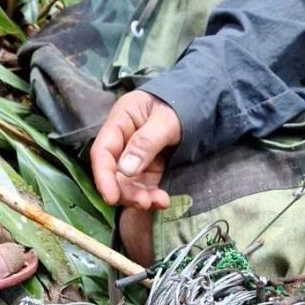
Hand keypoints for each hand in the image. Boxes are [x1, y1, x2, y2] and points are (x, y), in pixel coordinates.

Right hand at [90, 90, 181, 209]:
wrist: (202, 101)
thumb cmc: (183, 102)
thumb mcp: (166, 119)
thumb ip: (145, 142)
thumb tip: (126, 169)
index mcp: (120, 121)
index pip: (102, 152)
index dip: (103, 177)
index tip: (111, 197)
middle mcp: (122, 141)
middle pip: (114, 173)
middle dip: (126, 192)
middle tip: (144, 202)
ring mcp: (135, 156)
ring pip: (128, 184)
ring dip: (139, 197)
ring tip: (158, 202)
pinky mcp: (148, 167)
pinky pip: (144, 186)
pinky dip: (151, 196)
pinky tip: (162, 201)